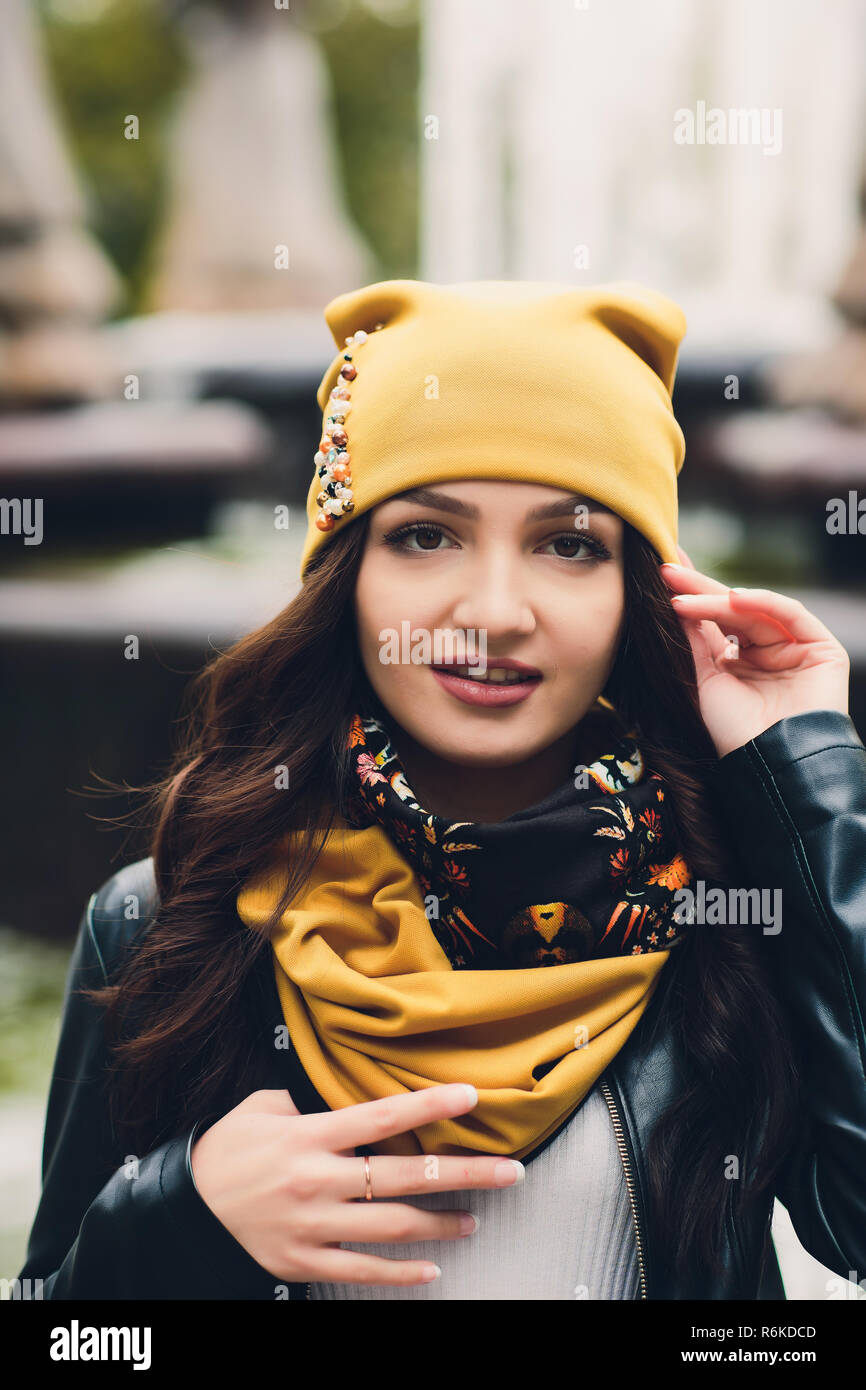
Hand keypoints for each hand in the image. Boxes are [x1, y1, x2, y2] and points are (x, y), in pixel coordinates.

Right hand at [190, 1084, 523, 1287]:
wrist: (185, 1205)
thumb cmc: (229, 1148)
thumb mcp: (263, 1107)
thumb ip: (311, 1100)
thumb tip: (351, 1093)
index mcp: (309, 1134)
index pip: (382, 1115)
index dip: (431, 1104)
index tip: (472, 1095)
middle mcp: (317, 1180)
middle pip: (404, 1177)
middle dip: (464, 1173)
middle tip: (510, 1171)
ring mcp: (313, 1226)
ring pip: (392, 1228)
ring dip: (441, 1224)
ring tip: (475, 1218)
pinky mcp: (304, 1261)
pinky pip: (362, 1270)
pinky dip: (400, 1273)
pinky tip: (432, 1268)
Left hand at [659, 545, 849, 758]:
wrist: (770, 763)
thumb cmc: (734, 732)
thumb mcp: (704, 681)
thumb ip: (694, 641)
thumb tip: (675, 601)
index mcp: (739, 662)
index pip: (713, 621)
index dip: (690, 597)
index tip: (661, 575)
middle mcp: (767, 652)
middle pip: (732, 610)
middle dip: (699, 588)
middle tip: (668, 570)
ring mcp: (795, 648)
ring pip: (756, 610)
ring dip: (719, 598)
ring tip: (686, 593)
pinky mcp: (821, 648)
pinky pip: (791, 615)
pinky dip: (764, 602)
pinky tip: (734, 597)